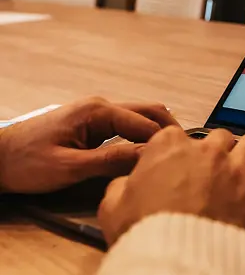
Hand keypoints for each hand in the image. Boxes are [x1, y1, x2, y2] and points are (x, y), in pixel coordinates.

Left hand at [0, 97, 177, 193]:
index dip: (166, 142)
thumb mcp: (69, 167)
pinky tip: (150, 155)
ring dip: (158, 134)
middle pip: (149, 112)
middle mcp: (101, 107)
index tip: (185, 160)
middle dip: (171, 130)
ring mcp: (97, 115)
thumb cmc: (25, 162)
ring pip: (139, 119)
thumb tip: (145, 157)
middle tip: (189, 154)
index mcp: (97, 112)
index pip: (145, 123)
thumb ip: (109, 161)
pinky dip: (143, 137)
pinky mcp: (92, 126)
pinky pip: (127, 128)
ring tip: (176, 156)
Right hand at [98, 127, 244, 245]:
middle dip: (216, 151)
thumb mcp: (112, 208)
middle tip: (212, 171)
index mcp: (169, 147)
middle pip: (219, 136)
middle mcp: (206, 150)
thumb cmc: (144, 233)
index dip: (177, 152)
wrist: (178, 261)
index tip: (178, 166)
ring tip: (242, 170)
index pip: (176, 136)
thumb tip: (125, 184)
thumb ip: (120, 187)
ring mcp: (235, 168)